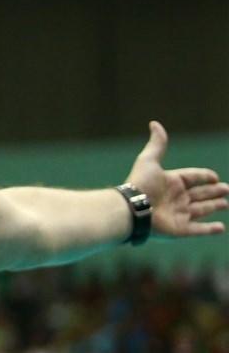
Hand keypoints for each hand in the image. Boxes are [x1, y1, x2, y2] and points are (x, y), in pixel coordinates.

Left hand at [126, 121, 228, 238]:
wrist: (133, 208)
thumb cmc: (141, 183)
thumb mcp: (149, 160)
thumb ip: (157, 144)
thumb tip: (154, 123)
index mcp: (171, 182)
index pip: (192, 177)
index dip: (204, 177)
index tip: (214, 177)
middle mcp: (176, 198)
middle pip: (199, 194)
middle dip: (213, 191)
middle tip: (226, 189)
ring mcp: (178, 214)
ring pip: (201, 210)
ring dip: (213, 206)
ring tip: (225, 203)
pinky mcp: (180, 229)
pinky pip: (198, 230)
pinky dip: (210, 229)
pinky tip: (221, 227)